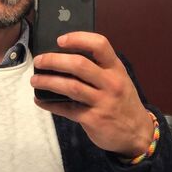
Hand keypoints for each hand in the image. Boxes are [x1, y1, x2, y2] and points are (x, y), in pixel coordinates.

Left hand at [30, 32, 153, 157]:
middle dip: (54, 60)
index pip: (100, 45)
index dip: (78, 39)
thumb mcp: (119, 79)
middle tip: (39, 61)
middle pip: (79, 65)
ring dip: (48, 81)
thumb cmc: (122, 100)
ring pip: (70, 86)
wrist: (137, 133)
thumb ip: (99, 68)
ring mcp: (103, 102)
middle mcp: (111, 82)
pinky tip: (40, 100)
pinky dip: (50, 104)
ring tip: (34, 80)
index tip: (60, 40)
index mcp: (116, 68)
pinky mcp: (94, 119)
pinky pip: (67, 109)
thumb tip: (65, 56)